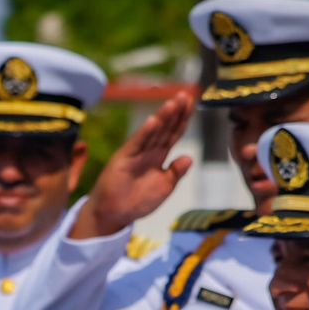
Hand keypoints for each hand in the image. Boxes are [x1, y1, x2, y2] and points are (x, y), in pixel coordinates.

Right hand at [71, 91, 195, 239]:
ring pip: (153, 133)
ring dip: (163, 118)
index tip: (192, 104)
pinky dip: (145, 133)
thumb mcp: (164, 187)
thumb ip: (176, 172)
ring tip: (173, 103)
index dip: (183, 120)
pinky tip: (153, 121)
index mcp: (159, 156)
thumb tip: (189, 157)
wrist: (115, 214)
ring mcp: (136, 153)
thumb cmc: (138, 201)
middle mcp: (149, 151)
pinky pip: (137, 144)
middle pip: (165, 128)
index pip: (174, 134)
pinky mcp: (124, 159)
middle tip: (185, 96)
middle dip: (175, 112)